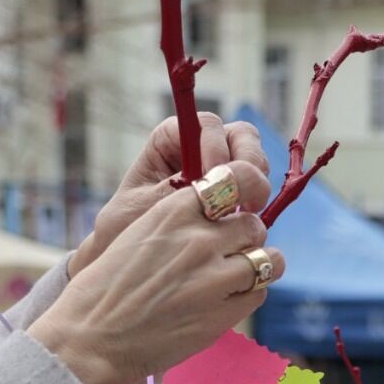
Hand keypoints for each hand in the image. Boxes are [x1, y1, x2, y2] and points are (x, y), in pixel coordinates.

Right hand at [31, 163, 283, 383]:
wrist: (91, 338)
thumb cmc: (106, 287)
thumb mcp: (138, 233)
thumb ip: (179, 221)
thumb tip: (218, 219)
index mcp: (174, 211)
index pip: (234, 181)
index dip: (244, 192)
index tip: (238, 206)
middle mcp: (199, 238)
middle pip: (253, 224)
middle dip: (245, 237)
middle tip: (228, 252)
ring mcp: (215, 277)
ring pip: (269, 259)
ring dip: (256, 266)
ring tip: (234, 277)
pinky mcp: (223, 314)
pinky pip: (258, 294)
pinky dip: (247, 296)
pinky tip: (224, 301)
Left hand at [68, 112, 270, 278]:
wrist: (127, 258)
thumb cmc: (126, 228)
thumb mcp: (145, 208)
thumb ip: (176, 191)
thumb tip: (209, 182)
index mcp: (171, 139)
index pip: (205, 125)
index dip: (215, 145)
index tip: (213, 174)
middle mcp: (200, 147)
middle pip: (241, 135)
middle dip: (248, 162)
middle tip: (244, 195)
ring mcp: (222, 169)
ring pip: (255, 159)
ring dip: (257, 183)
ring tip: (245, 212)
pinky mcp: (235, 194)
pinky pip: (257, 186)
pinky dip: (257, 200)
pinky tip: (246, 221)